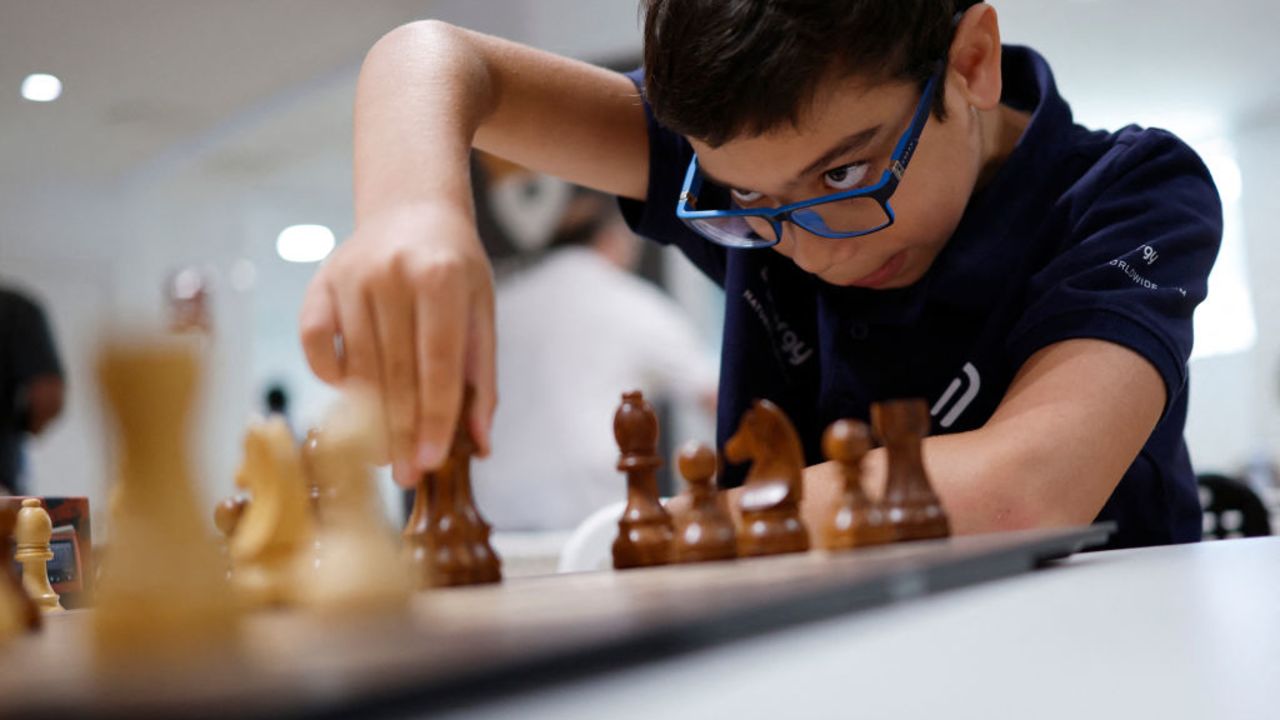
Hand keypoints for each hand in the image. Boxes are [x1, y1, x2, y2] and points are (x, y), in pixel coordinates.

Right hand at [299, 204, 496, 487]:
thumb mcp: (482, 311)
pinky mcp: (320, 284)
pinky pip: (315, 344)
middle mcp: (392, 275)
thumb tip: (481, 444)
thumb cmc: (454, 268)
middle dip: (402, 432)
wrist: (412, 209)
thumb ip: (482, 376)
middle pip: (395, 373)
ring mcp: (350, 278)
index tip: (434, 462)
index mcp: (441, 277)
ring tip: (384, 456)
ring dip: (368, 419)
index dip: (435, 418)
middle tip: (407, 476)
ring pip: (357, 366)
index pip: (437, 365)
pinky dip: (330, 377)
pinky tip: (351, 401)